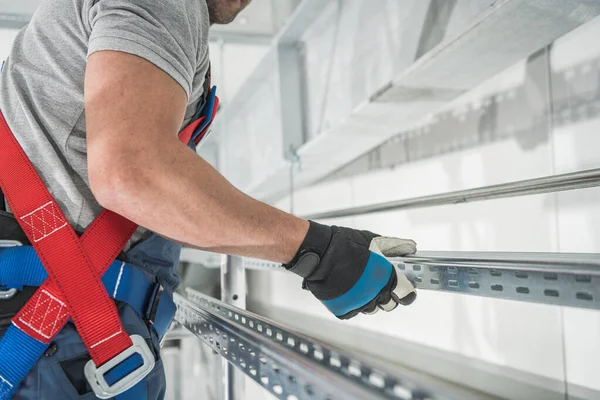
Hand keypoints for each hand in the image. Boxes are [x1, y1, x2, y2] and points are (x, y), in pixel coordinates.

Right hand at [284, 221, 416, 318]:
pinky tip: (347, 290)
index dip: (406, 291)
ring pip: (371, 308)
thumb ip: (394, 247)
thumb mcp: (374, 240)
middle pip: (390, 304)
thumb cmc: (344, 245)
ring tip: (358, 285)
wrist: (320, 254)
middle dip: (387, 295)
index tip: (404, 287)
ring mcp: (360, 304)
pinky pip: (354, 311)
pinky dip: (352, 303)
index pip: (407, 295)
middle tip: (377, 283)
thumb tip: (409, 248)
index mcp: (386, 279)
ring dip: (369, 299)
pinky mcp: (344, 310)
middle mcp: (376, 294)